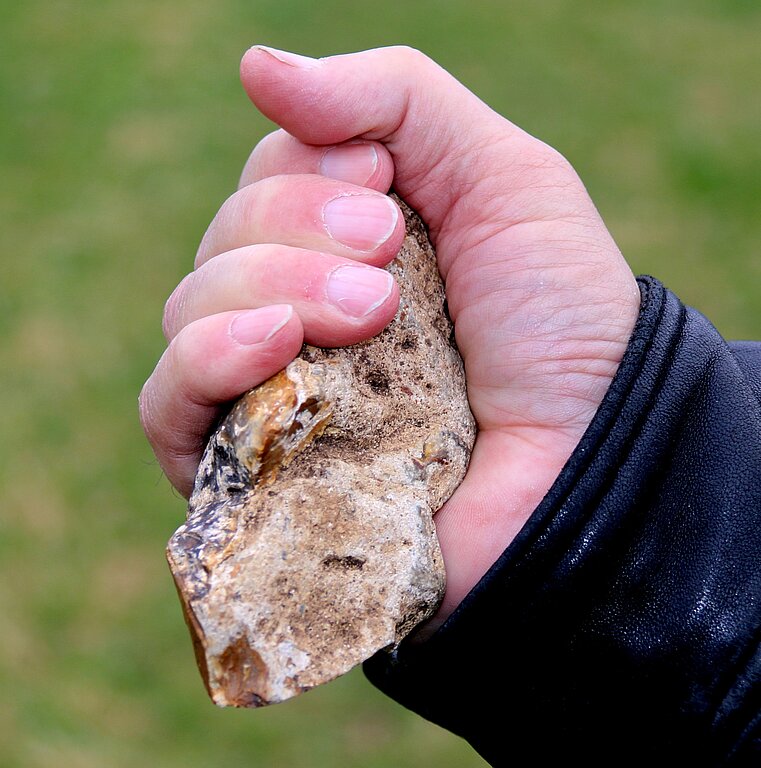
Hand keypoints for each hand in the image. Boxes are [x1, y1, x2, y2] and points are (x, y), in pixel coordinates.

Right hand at [139, 46, 639, 627]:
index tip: (388, 189)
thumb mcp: (501, 175)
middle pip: (223, 242)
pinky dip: (203, 359)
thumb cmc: (558, 317)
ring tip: (368, 311)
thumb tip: (255, 66)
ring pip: (188, 311)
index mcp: (342, 243)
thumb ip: (392, 100)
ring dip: (265, 285)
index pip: (263, 178)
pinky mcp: (258, 467)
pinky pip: (166, 408)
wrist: (588, 449)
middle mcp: (297, 311)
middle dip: (297, 232)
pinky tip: (273, 342)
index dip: (307, 169)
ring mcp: (272, 389)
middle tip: (390, 263)